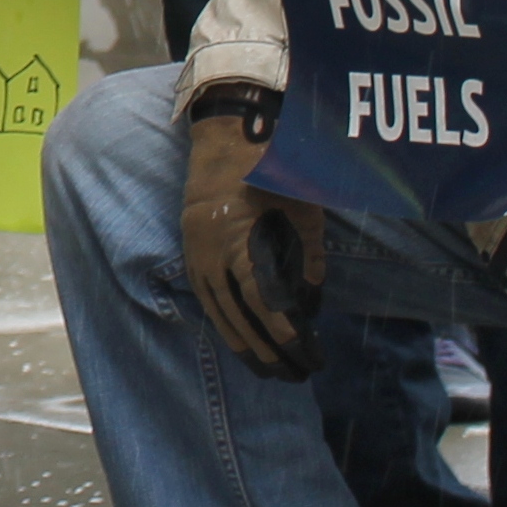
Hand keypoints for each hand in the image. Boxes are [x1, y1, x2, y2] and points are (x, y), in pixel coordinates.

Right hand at [183, 95, 325, 379]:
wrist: (224, 134)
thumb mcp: (300, 206)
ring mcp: (195, 249)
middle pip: (234, 312)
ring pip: (215, 308)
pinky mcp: (192, 247)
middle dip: (262, 346)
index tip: (301, 348)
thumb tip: (314, 297)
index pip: (258, 297)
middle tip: (289, 372)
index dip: (280, 328)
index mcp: (234, 238)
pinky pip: (205, 294)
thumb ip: (309, 252)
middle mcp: (208, 250)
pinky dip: (222, 319)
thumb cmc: (267, 165)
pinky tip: (237, 336)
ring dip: (239, 339)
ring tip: (262, 367)